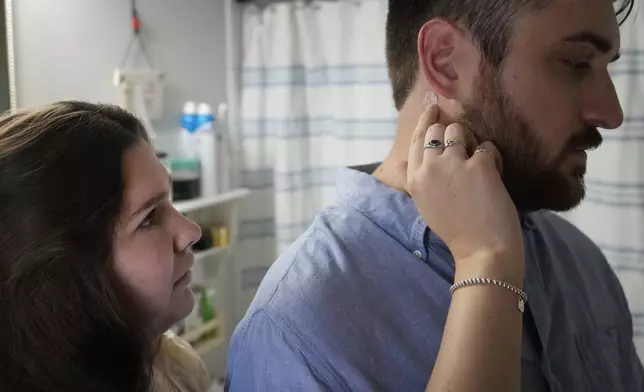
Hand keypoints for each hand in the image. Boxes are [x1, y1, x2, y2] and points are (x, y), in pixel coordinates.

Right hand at [405, 105, 522, 266]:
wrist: (482, 250)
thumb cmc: (456, 231)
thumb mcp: (426, 204)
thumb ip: (419, 179)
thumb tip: (411, 159)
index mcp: (415, 179)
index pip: (417, 140)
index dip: (426, 121)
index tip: (433, 109)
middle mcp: (429, 167)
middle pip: (437, 130)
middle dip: (451, 133)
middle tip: (463, 148)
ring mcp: (453, 164)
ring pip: (460, 131)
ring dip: (471, 141)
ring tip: (478, 163)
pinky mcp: (479, 165)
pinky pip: (487, 147)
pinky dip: (493, 158)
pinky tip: (494, 176)